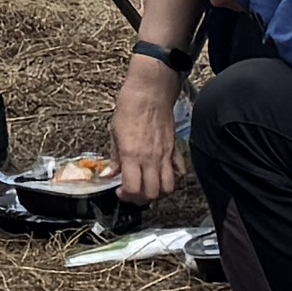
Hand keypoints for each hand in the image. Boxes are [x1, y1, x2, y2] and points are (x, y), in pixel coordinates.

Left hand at [111, 72, 184, 200]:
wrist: (150, 91)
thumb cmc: (131, 107)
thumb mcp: (114, 132)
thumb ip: (115, 156)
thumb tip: (111, 173)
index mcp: (132, 155)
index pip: (133, 188)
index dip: (126, 196)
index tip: (120, 191)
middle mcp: (150, 158)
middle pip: (151, 193)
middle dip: (140, 199)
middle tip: (132, 193)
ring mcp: (165, 155)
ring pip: (168, 187)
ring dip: (158, 193)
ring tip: (147, 187)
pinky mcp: (175, 149)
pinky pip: (180, 171)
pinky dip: (174, 179)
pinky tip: (162, 175)